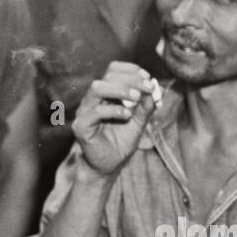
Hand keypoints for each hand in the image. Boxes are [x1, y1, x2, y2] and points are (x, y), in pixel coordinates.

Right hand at [72, 62, 158, 177]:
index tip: (147, 77)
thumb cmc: (120, 143)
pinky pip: (96, 112)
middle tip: (148, 88)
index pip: (113, 70)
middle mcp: (93, 99)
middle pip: (107, 76)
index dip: (130, 70)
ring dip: (121, 90)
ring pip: (98, 88)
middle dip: (131, 79)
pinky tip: (128, 115)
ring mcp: (85, 111)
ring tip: (137, 98)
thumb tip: (155, 88)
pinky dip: (114, 110)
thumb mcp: (139, 123)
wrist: (107, 167)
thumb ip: (146, 107)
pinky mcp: (81, 126)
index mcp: (105, 94)